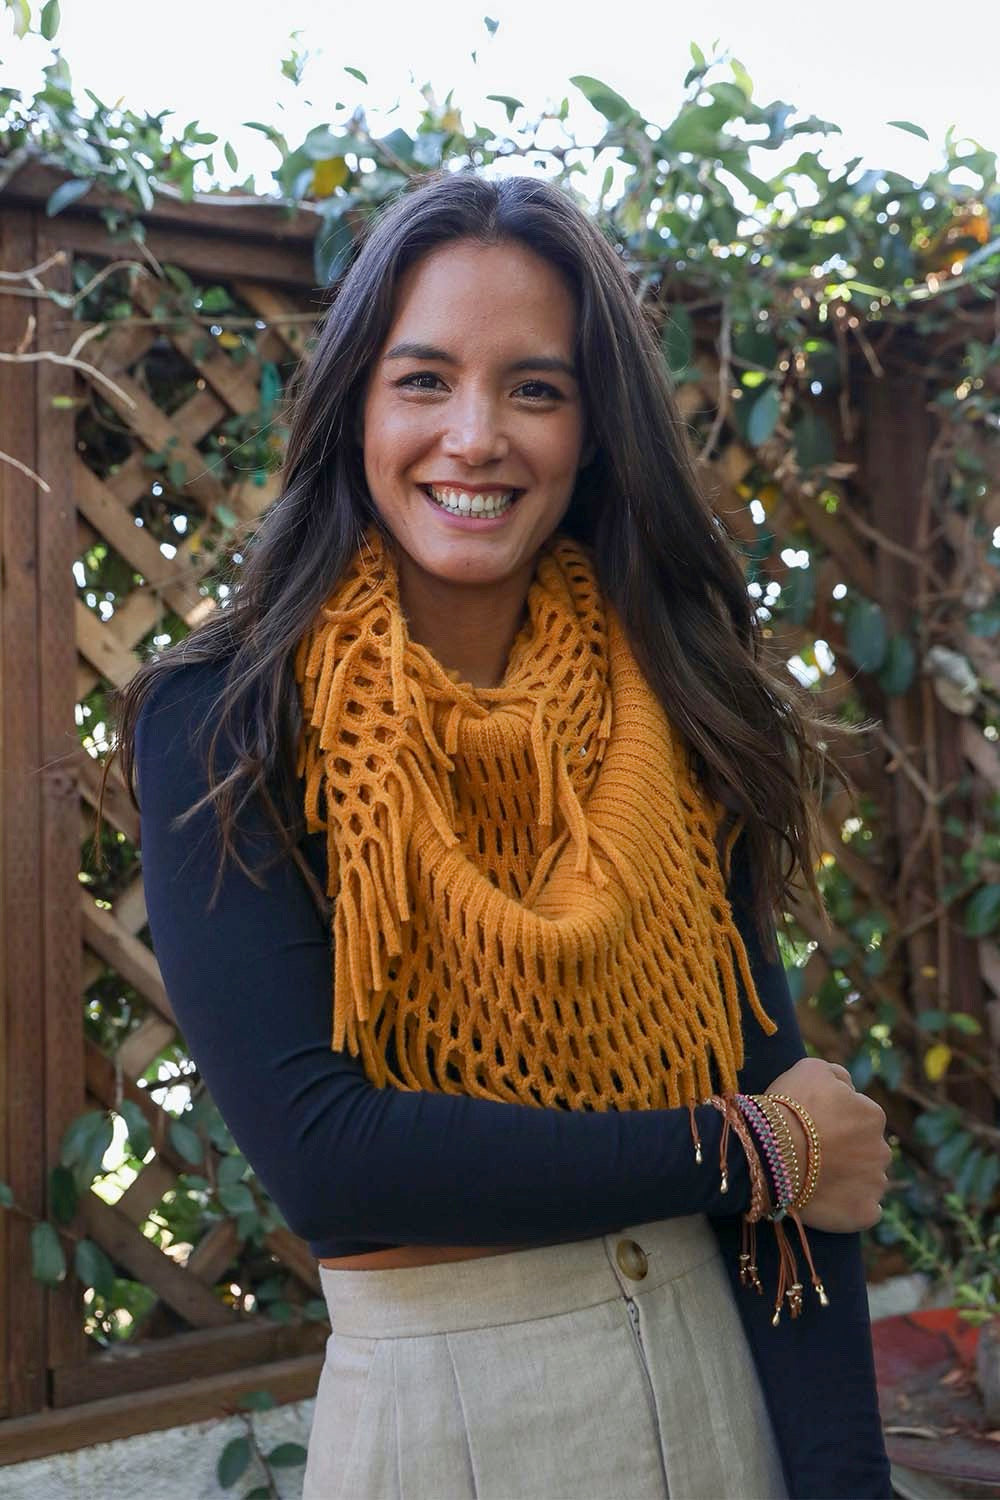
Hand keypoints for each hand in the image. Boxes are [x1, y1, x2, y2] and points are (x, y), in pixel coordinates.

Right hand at [762, 1057, 891, 1232]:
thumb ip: (838, 1075)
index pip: (861, 1118)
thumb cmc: (788, 1106)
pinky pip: (864, 1210)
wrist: (771, 1152)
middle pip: (867, 1150)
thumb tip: (849, 1086)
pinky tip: (827, 1200)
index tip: (813, 1128)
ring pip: (867, 1180)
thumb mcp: (811, 1069)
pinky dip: (849, 1206)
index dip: (836, 1122)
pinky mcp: (864, 1213)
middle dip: (848, 1152)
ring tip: (817, 1179)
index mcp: (872, 1115)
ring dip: (849, 1179)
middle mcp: (881, 1150)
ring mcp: (874, 1185)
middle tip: (814, 1154)